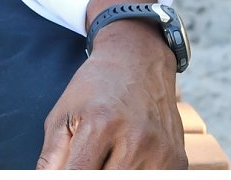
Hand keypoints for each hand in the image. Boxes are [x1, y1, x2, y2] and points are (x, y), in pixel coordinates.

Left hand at [36, 29, 184, 169]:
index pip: (80, 175)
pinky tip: (126, 162)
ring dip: (114, 175)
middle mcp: (137, 140)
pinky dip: (135, 174)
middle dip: (91, 176)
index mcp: (102, 124)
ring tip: (107, 158)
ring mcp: (162, 154)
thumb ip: (51, 157)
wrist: (138, 62)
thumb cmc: (94, 90)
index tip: (66, 174)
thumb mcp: (63, 114)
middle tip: (87, 161)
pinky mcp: (178, 163)